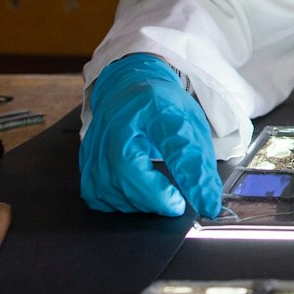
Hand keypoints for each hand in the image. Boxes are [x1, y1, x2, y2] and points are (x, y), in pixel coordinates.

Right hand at [80, 54, 221, 216]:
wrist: (127, 89)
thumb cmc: (157, 106)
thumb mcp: (188, 123)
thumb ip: (199, 162)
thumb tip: (208, 201)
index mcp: (152, 106)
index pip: (175, 143)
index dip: (190, 177)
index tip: (205, 203)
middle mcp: (116, 123)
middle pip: (127, 172)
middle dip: (156, 198)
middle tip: (176, 204)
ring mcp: (96, 143)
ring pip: (110, 188)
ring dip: (139, 204)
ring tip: (158, 196)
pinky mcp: (86, 160)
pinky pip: (96, 194)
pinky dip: (118, 202)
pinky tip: (134, 195)